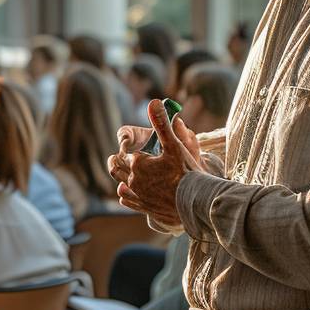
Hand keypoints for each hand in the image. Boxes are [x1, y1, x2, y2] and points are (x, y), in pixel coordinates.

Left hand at [109, 100, 202, 225]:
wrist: (195, 201)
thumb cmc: (185, 171)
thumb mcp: (174, 144)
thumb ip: (162, 123)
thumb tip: (153, 101)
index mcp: (138, 163)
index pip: (129, 155)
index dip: (133, 152)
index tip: (134, 150)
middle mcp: (134, 180)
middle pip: (120, 169)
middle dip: (118, 162)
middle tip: (113, 157)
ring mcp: (139, 196)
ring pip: (122, 185)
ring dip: (119, 177)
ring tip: (117, 171)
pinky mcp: (145, 208)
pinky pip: (130, 201)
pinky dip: (126, 196)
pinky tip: (124, 194)